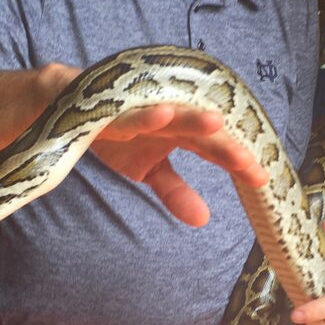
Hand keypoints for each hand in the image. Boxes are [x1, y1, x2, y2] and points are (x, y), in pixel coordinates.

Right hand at [42, 64, 267, 227]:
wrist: (61, 107)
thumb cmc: (114, 133)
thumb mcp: (146, 169)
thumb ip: (175, 190)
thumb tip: (204, 220)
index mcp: (177, 128)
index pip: (214, 146)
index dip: (237, 161)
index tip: (263, 180)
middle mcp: (164, 113)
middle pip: (200, 129)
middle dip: (224, 144)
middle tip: (251, 161)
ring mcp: (137, 107)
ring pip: (170, 113)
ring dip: (192, 117)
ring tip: (218, 123)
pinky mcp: (108, 104)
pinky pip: (127, 111)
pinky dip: (144, 114)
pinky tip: (162, 115)